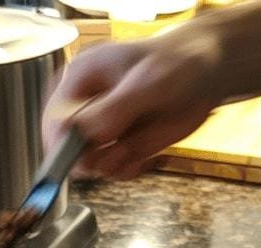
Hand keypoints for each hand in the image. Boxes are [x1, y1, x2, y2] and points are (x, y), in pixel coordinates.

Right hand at [43, 32, 223, 179]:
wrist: (205, 72)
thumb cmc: (176, 62)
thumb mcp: (148, 81)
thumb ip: (115, 107)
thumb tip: (82, 132)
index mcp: (79, 78)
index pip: (55, 119)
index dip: (64, 143)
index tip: (84, 158)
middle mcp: (83, 106)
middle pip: (65, 147)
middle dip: (92, 158)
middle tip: (120, 152)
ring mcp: (101, 129)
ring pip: (88, 164)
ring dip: (112, 165)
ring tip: (136, 150)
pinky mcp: (118, 146)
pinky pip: (110, 171)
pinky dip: (127, 171)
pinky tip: (142, 158)